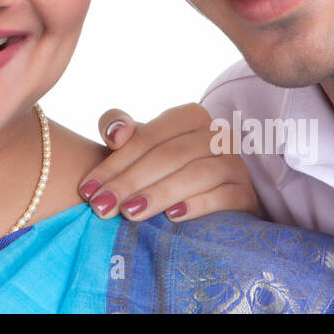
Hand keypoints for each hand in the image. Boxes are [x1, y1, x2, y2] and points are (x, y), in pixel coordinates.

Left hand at [77, 103, 257, 221]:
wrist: (205, 201)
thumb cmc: (161, 169)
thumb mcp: (139, 145)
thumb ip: (117, 126)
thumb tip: (116, 133)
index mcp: (189, 116)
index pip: (149, 137)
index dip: (115, 162)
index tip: (87, 189)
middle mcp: (217, 135)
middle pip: (169, 156)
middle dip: (130, 182)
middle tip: (102, 207)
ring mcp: (235, 163)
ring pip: (195, 174)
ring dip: (159, 194)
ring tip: (130, 213)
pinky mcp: (246, 194)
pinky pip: (224, 196)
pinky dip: (197, 205)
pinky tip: (173, 217)